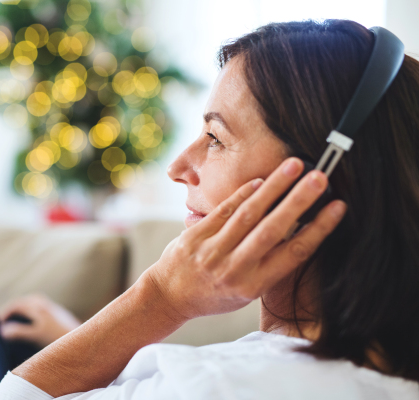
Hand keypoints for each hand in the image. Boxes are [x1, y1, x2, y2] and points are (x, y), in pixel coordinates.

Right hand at [0, 293, 81, 347]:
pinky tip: (33, 320)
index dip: (5, 312)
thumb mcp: (36, 335)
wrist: (84, 339)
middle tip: (4, 319)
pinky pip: (42, 306)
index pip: (17, 304)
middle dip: (13, 308)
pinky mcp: (59, 313)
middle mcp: (46, 304)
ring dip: (23, 307)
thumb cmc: (59, 338)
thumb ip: (19, 332)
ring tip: (16, 318)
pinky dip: (32, 309)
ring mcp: (53, 308)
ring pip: (34, 302)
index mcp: (39, 307)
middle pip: (25, 301)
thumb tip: (2, 330)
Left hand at [142, 157, 346, 320]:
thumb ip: (268, 266)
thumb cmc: (214, 294)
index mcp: (254, 285)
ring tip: (293, 166)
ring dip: (274, 187)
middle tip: (320, 177)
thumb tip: (297, 232)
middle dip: (298, 201)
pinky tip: (261, 179)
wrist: (169, 296)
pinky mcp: (196, 235)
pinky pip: (224, 209)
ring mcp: (213, 251)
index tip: (338, 207)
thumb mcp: (246, 292)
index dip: (318, 229)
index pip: (294, 254)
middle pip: (273, 229)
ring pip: (248, 214)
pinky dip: (244, 193)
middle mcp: (234, 268)